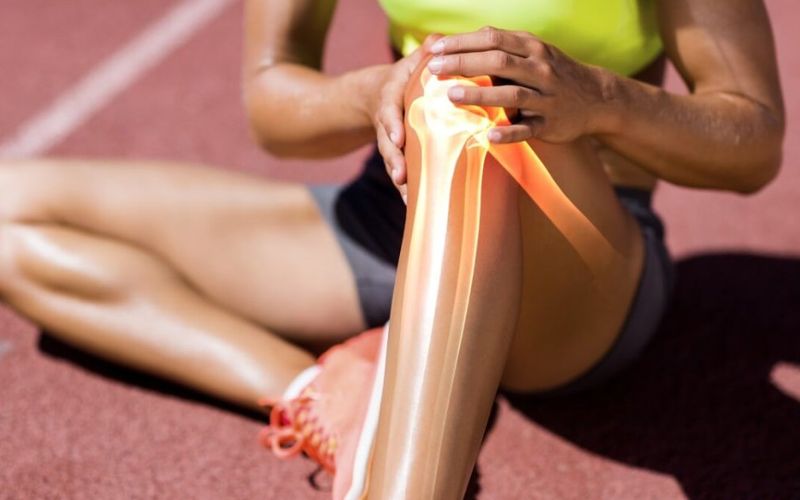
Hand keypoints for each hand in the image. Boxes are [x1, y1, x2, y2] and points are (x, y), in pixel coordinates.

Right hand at [367, 35, 442, 203]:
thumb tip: (436, 42)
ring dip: (399, 181)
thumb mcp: (410, 62)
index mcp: (390, 99)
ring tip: (407, 199)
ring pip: (392, 163)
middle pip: (387, 145)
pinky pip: (402, 173)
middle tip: (400, 177)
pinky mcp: (399, 155)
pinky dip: (406, 191)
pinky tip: (414, 207)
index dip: (391, 125)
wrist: (377, 94)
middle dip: (393, 161)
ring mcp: (391, 141)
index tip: (396, 138)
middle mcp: (388, 123)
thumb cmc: (405, 77)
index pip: (388, 111)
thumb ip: (424, 54)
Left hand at [426, 26, 615, 143]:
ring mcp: (546, 97)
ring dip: (481, 95)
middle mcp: (539, 69)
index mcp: (531, 48)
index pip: (492, 39)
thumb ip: (500, 47)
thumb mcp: (533, 52)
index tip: (434, 50)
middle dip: (464, 64)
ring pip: (511, 94)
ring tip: (452, 96)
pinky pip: (528, 129)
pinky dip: (509, 132)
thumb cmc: (553, 73)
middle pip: (498, 63)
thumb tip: (458, 43)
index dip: (462, 43)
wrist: (597, 98)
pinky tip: (489, 136)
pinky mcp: (550, 123)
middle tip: (434, 70)